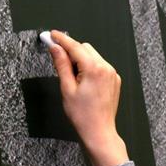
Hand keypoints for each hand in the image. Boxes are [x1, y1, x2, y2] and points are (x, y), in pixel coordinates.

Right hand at [48, 30, 128, 165]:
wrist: (98, 131)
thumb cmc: (82, 114)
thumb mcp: (66, 88)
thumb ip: (61, 65)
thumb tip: (55, 48)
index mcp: (94, 69)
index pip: (75, 47)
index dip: (61, 39)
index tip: (51, 34)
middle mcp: (106, 68)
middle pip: (85, 48)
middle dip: (71, 50)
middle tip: (56, 56)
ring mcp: (112, 74)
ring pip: (92, 55)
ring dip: (80, 58)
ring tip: (70, 75)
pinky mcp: (114, 80)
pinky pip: (99, 65)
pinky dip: (89, 66)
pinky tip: (81, 79)